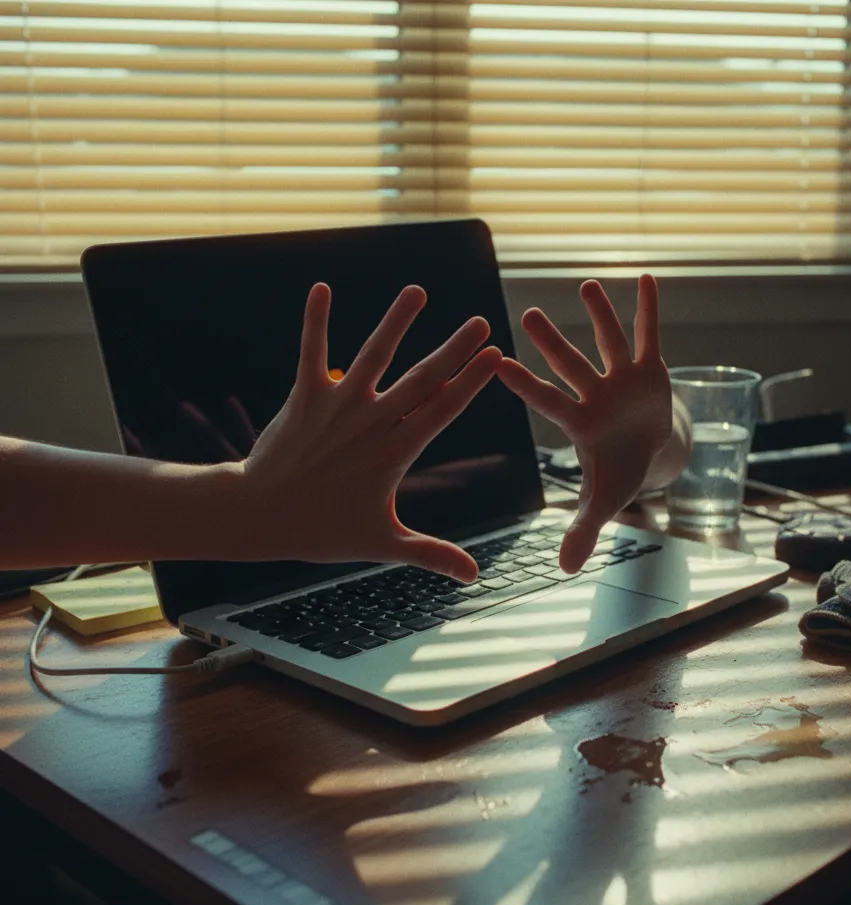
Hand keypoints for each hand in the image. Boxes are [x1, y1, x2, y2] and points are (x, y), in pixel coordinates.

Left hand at [240, 283, 501, 580]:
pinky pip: (312, 351)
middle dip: (453, 349)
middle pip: (420, 379)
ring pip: (373, 356)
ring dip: (395, 322)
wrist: (259, 517)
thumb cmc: (323, 532)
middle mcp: (371, 424)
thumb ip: (430, 553)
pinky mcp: (305, 397)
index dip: (472, 381)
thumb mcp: (383, 543)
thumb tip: (474, 577)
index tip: (497, 355)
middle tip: (479, 321)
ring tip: (416, 291)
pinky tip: (322, 287)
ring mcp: (337, 407)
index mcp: (395, 453)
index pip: (443, 410)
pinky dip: (316, 321)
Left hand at [498, 275, 671, 572]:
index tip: (495, 363)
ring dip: (599, 315)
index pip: (547, 401)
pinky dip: (649, 310)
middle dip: (552, 343)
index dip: (524, 384)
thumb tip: (564, 570)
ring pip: (607, 342)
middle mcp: (594, 395)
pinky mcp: (650, 369)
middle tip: (526, 316)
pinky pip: (649, 335)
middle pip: (571, 365)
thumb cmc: (619, 471)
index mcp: (578, 424)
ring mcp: (621, 379)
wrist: (648, 450)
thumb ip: (584, 529)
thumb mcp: (606, 501)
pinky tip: (645, 277)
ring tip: (585, 284)